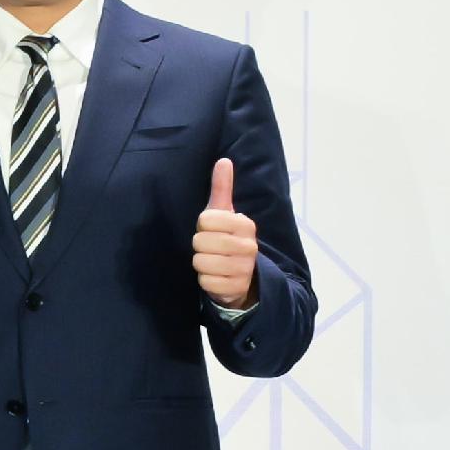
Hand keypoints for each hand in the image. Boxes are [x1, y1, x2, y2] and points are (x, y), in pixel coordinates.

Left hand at [192, 158, 259, 307]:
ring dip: (201, 263)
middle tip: (212, 248)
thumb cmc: (227, 239)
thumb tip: (223, 160)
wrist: (245, 277)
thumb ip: (222, 189)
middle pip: (200, 241)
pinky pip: (205, 281)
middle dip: (200, 246)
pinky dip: (206, 280)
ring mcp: (244, 269)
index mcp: (246, 225)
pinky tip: (216, 277)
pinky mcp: (236, 289)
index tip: (212, 230)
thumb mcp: (225, 214)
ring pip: (200, 262)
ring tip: (214, 262)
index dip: (203, 226)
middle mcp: (249, 246)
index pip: (205, 219)